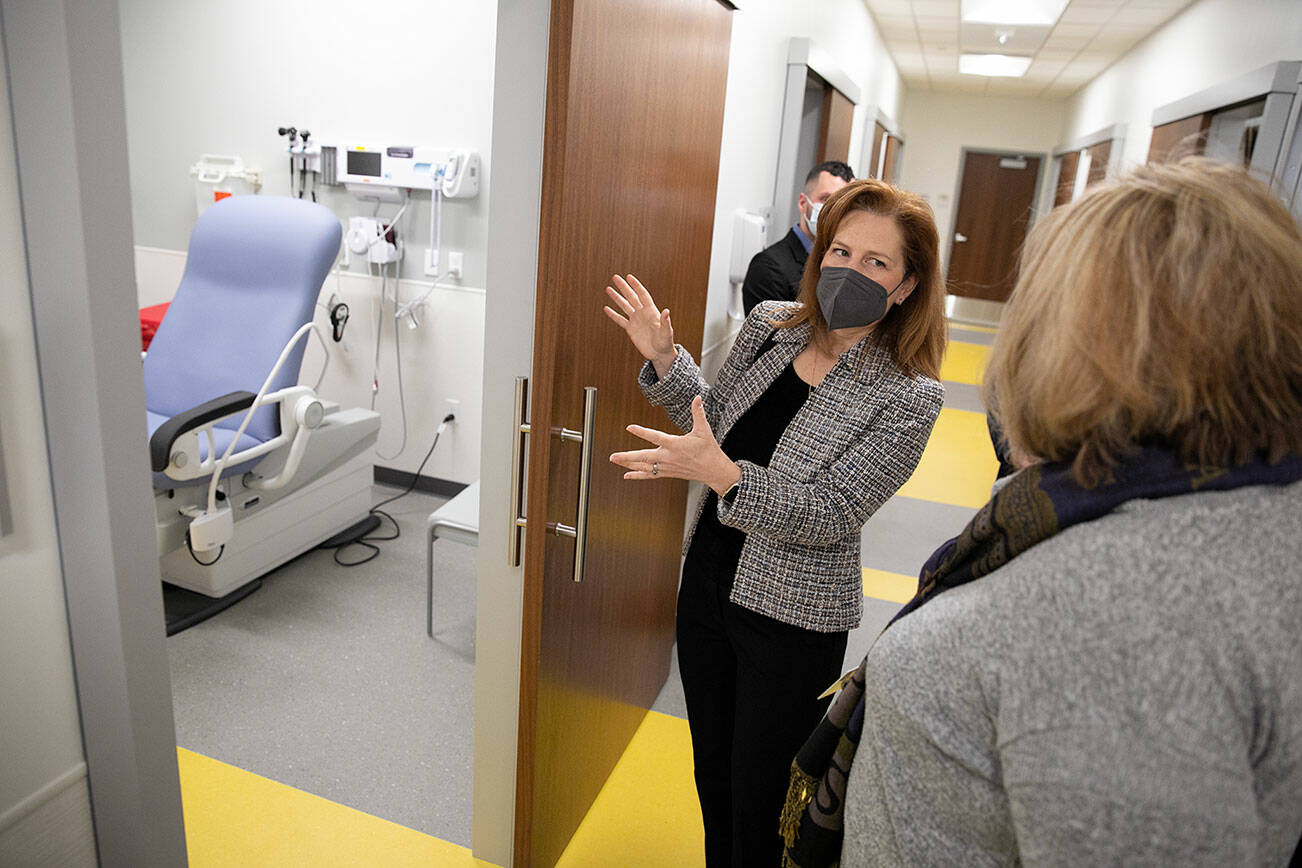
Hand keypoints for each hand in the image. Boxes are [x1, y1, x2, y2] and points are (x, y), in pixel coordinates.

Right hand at [603, 273, 676, 375]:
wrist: (660, 354)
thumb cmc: (666, 342)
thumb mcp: (667, 332)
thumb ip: (665, 322)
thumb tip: (666, 311)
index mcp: (651, 311)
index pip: (643, 295)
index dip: (636, 286)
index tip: (629, 277)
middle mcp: (642, 313)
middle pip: (631, 297)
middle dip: (623, 287)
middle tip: (615, 277)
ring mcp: (636, 320)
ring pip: (624, 306)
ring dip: (616, 298)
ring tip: (608, 289)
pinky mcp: (630, 329)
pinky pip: (620, 320)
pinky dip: (613, 315)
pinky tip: (606, 308)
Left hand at [609, 396, 740, 495]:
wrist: (713, 470)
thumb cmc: (708, 450)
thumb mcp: (704, 429)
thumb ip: (698, 412)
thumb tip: (697, 398)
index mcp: (675, 445)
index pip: (655, 437)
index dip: (641, 432)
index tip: (629, 427)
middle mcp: (668, 457)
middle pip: (644, 457)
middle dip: (627, 457)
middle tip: (612, 456)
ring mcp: (666, 467)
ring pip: (644, 467)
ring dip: (628, 464)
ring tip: (615, 461)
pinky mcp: (667, 473)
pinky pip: (650, 475)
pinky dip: (637, 475)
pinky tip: (627, 475)